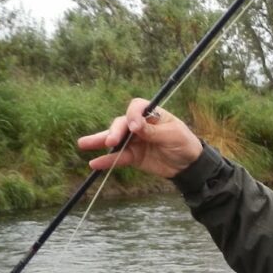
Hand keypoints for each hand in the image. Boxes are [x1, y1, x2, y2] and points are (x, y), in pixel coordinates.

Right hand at [77, 98, 203, 178]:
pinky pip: (118, 158)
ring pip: (114, 140)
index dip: (132, 115)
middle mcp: (139, 125)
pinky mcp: (133, 156)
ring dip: (99, 141)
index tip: (134, 126)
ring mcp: (134, 141)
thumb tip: (135, 125)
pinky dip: (107, 161)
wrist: (189, 165)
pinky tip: (94, 163)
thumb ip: (153, 131)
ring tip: (83, 144)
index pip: (136, 108)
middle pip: (121, 124)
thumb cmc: (184, 143)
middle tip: (110, 141)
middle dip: (114, 131)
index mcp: (151, 114)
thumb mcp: (172, 135)